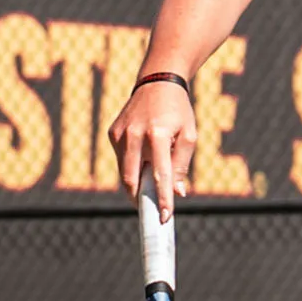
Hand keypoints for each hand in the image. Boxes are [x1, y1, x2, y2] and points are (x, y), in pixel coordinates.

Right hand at [108, 79, 196, 222]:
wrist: (158, 83)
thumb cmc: (178, 111)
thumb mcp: (189, 134)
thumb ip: (181, 164)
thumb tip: (177, 192)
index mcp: (156, 134)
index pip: (160, 174)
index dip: (163, 198)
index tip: (165, 217)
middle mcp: (134, 135)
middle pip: (132, 179)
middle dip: (141, 199)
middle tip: (152, 212)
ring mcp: (119, 134)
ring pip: (124, 172)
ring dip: (136, 184)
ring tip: (149, 190)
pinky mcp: (112, 133)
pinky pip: (121, 159)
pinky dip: (132, 166)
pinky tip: (143, 161)